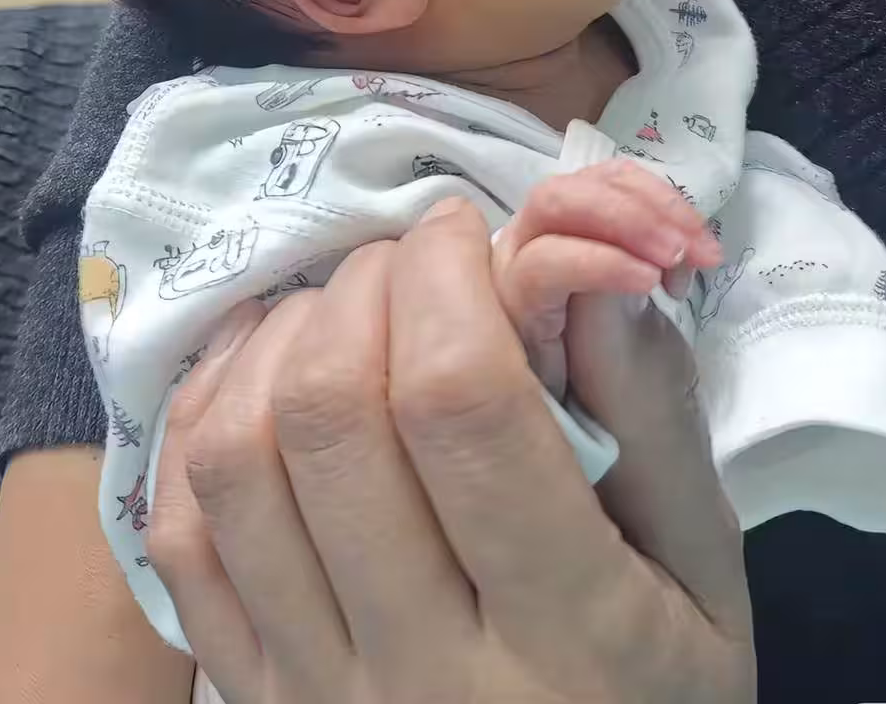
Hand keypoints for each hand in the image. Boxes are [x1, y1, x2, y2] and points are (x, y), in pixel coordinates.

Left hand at [148, 198, 754, 703]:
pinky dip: (204, 416)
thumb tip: (584, 258)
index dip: (446, 278)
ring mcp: (315, 690)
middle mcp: (421, 672)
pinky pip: (182, 534)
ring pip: (240, 461)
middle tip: (409, 261)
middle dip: (366, 287)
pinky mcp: (249, 694)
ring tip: (340, 310)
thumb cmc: (652, 693)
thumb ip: (656, 416)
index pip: (461, 404)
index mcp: (570, 636)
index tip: (461, 228)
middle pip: (335, 415)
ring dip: (280, 341)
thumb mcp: (704, 576)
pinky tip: (260, 373)